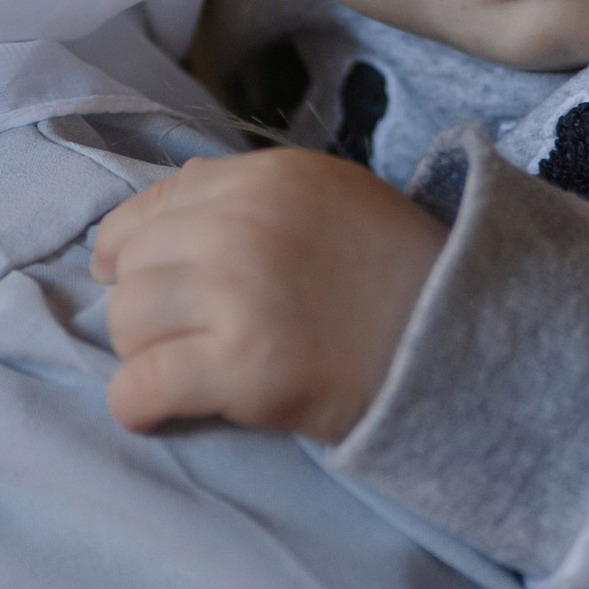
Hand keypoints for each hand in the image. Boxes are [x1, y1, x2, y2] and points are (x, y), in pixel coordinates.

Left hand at [90, 150, 446, 441]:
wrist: (462, 342)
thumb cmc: (394, 275)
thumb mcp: (328, 197)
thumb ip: (246, 191)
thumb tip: (167, 192)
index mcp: (265, 177)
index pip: (152, 205)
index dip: (136, 250)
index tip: (149, 282)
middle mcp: (244, 223)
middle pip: (132, 265)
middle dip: (148, 305)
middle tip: (184, 335)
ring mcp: (241, 293)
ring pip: (126, 321)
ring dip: (145, 353)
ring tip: (187, 368)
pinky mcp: (243, 367)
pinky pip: (140, 386)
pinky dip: (137, 405)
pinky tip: (157, 411)